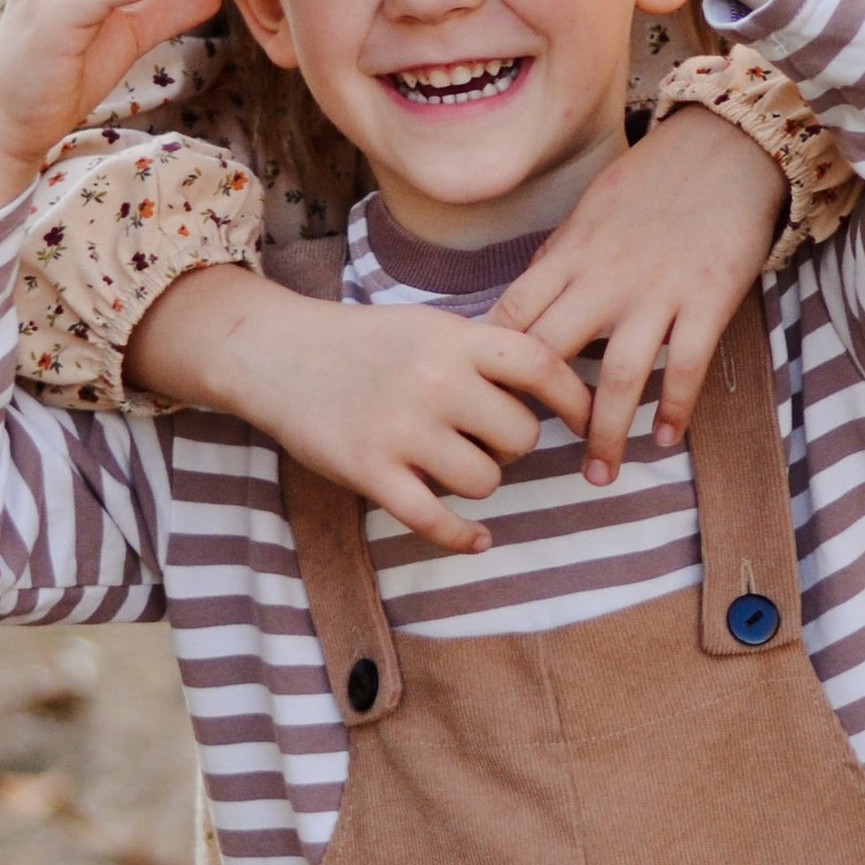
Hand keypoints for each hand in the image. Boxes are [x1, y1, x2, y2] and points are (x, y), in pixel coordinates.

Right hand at [126, 272, 595, 556]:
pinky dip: (461, 536)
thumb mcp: (430, 326)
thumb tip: (558, 385)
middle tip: (485, 439)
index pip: (541, 366)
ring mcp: (400, 429)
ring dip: (479, 481)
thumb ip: (485, 352)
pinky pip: (434, 519)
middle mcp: (434, 382)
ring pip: (484, 480)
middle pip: (520, 436)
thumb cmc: (366, 343)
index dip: (575, 399)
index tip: (585, 422)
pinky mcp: (369, 471)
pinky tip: (476, 538)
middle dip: (511, 446)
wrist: (279, 355)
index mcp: (454, 339)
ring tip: (454, 466)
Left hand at [497, 104, 785, 474]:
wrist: (725, 146)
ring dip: (605, 432)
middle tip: (526, 455)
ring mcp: (658, 291)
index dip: (489, 364)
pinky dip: (675, 408)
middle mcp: (605, 278)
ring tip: (598, 475)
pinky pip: (687, 366)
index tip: (477, 403)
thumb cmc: (655, 179)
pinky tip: (663, 440)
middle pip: (553, 354)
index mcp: (570, 254)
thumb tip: (527, 302)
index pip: (512, 316)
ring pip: (619, 376)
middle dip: (534, 410)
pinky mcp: (708, 299)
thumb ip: (559, 261)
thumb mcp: (590, 212)